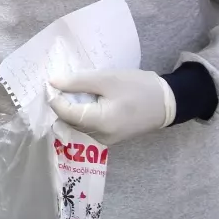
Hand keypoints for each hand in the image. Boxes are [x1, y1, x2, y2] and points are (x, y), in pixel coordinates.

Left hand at [48, 69, 175, 144]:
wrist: (168, 102)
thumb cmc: (138, 87)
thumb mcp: (107, 79)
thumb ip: (78, 82)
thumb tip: (52, 82)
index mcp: (100, 123)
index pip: (65, 113)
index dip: (54, 98)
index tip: (50, 82)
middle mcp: (100, 137)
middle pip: (69, 121)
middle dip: (62, 103)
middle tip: (60, 84)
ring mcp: (105, 140)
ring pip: (77, 124)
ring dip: (71, 108)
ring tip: (73, 89)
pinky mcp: (110, 137)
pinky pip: (87, 126)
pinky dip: (82, 113)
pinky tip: (85, 99)